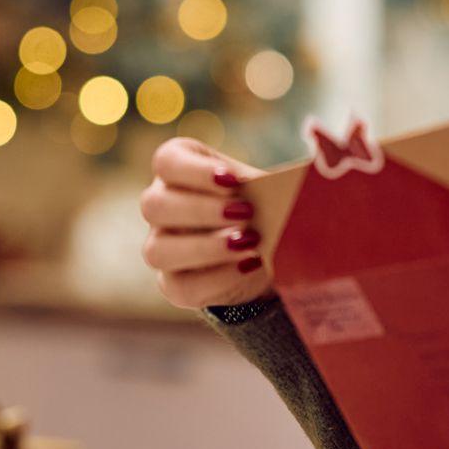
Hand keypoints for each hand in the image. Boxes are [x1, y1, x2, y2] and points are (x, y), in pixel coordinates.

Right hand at [141, 137, 275, 309]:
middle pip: (154, 205)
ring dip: (205, 247)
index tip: (232, 179)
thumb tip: (293, 182)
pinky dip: (219, 278)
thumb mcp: (268, 188)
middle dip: (201, 210)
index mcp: (178, 169)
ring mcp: (161, 247)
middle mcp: (160, 207)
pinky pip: (182, 286)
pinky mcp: (174, 284)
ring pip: (158, 250)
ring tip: (248, 244)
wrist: (266, 251)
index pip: (167, 161)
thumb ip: (272, 183)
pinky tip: (250, 267)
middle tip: (246, 213)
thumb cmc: (262, 206)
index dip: (195, 171)